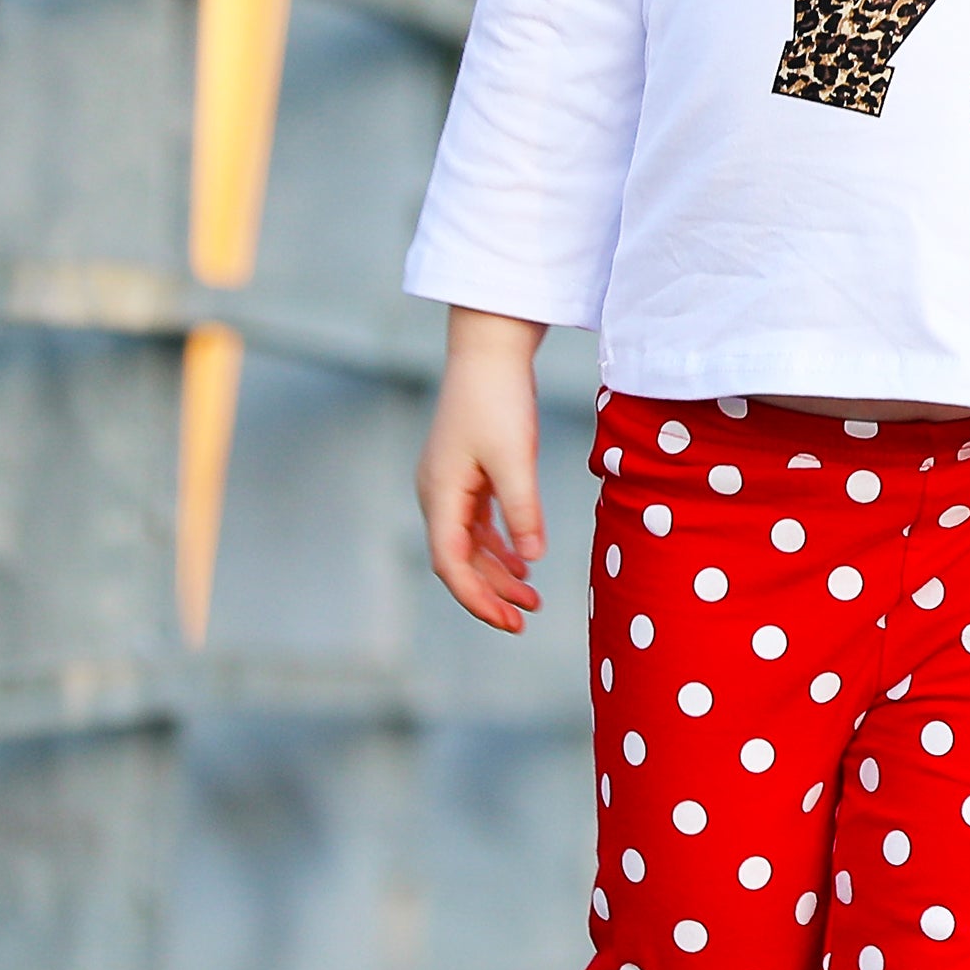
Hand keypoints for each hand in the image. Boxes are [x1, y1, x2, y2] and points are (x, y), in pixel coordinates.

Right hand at [417, 308, 548, 631]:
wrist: (490, 348)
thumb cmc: (498, 398)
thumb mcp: (515, 457)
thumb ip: (522, 511)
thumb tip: (529, 560)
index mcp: (440, 493)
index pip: (450, 564)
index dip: (477, 599)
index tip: (509, 621)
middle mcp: (437, 493)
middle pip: (458, 560)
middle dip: (490, 593)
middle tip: (526, 618)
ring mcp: (449, 483)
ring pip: (468, 544)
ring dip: (497, 572)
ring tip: (532, 598)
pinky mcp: (466, 472)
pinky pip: (477, 523)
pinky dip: (498, 546)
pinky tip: (522, 562)